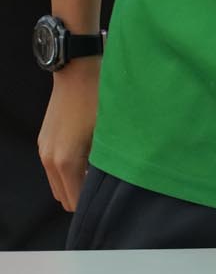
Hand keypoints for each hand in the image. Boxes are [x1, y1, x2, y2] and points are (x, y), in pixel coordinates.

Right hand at [39, 64, 99, 211]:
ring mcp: (44, 150)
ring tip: (101, 169)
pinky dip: (69, 171)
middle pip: (65, 197)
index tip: (111, 197)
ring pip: (58, 184)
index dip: (93, 203)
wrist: (78, 70)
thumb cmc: (100, 98)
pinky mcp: (44, 141)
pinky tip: (90, 157)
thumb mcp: (109, 133)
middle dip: (84, 196)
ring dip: (76, 183)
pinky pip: (54, 169)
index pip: (76, 201)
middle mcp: (49, 160)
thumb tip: (113, 182)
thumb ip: (107, 162)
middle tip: (108, 184)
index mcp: (66, 161)